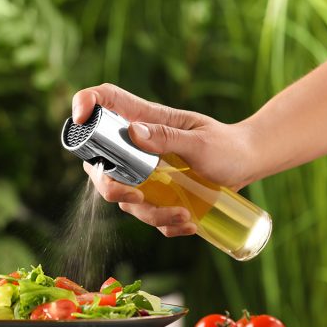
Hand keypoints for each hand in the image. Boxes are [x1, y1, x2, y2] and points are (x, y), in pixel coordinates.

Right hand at [73, 83, 255, 235]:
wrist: (246, 163)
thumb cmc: (226, 144)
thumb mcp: (201, 141)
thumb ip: (168, 137)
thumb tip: (133, 131)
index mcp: (143, 120)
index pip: (105, 102)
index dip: (84, 103)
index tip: (80, 119)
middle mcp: (136, 147)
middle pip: (100, 164)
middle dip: (109, 186)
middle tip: (134, 196)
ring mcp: (144, 174)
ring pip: (124, 198)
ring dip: (149, 213)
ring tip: (184, 215)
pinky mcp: (156, 195)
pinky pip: (149, 216)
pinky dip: (166, 224)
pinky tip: (189, 223)